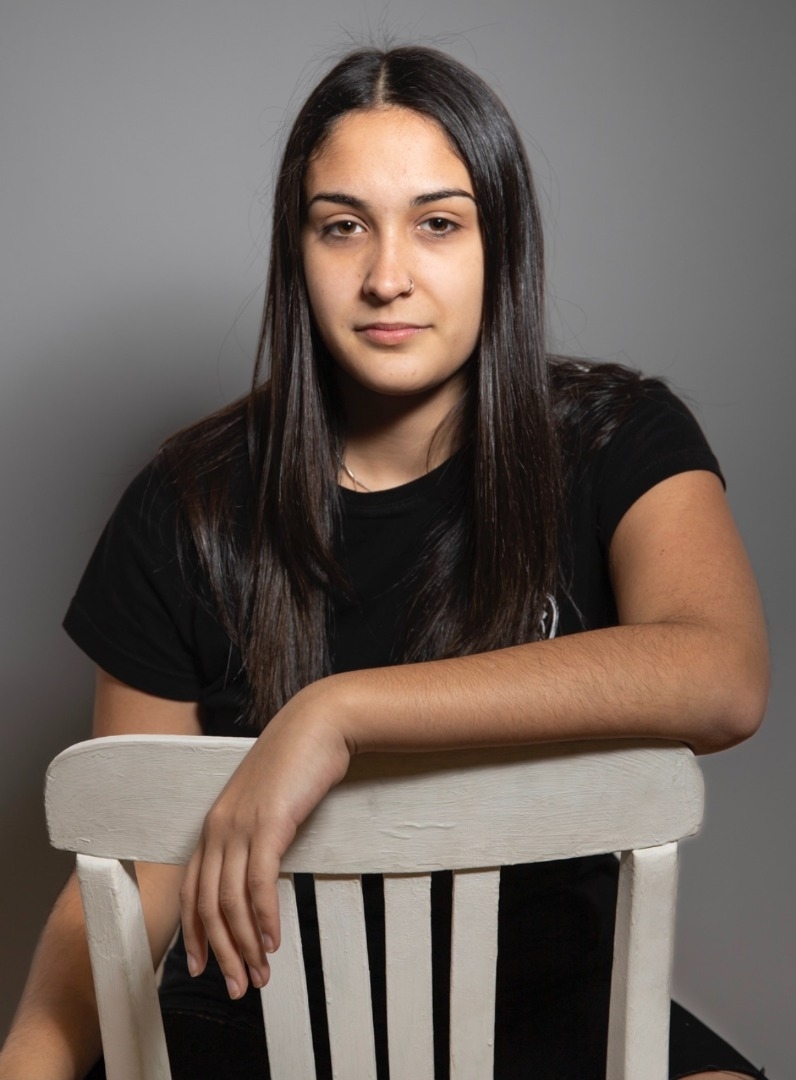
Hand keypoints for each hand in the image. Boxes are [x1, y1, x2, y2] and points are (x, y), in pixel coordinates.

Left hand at [179, 681, 351, 997]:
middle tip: (239, 987)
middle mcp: (218, 827)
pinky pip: (259, 883)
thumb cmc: (298, 761)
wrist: (318, 723)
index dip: (195, 934)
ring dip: (245, 945)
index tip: (203, 967)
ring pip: (230, 902)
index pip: (193, 890)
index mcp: (214, 823)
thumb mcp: (268, 800)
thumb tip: (260, 867)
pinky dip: (264, 917)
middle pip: (207, 905)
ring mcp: (240, 825)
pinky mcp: (268, 824)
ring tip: (260, 974)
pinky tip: (274, 940)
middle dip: (221, 953)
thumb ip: (256, 831)